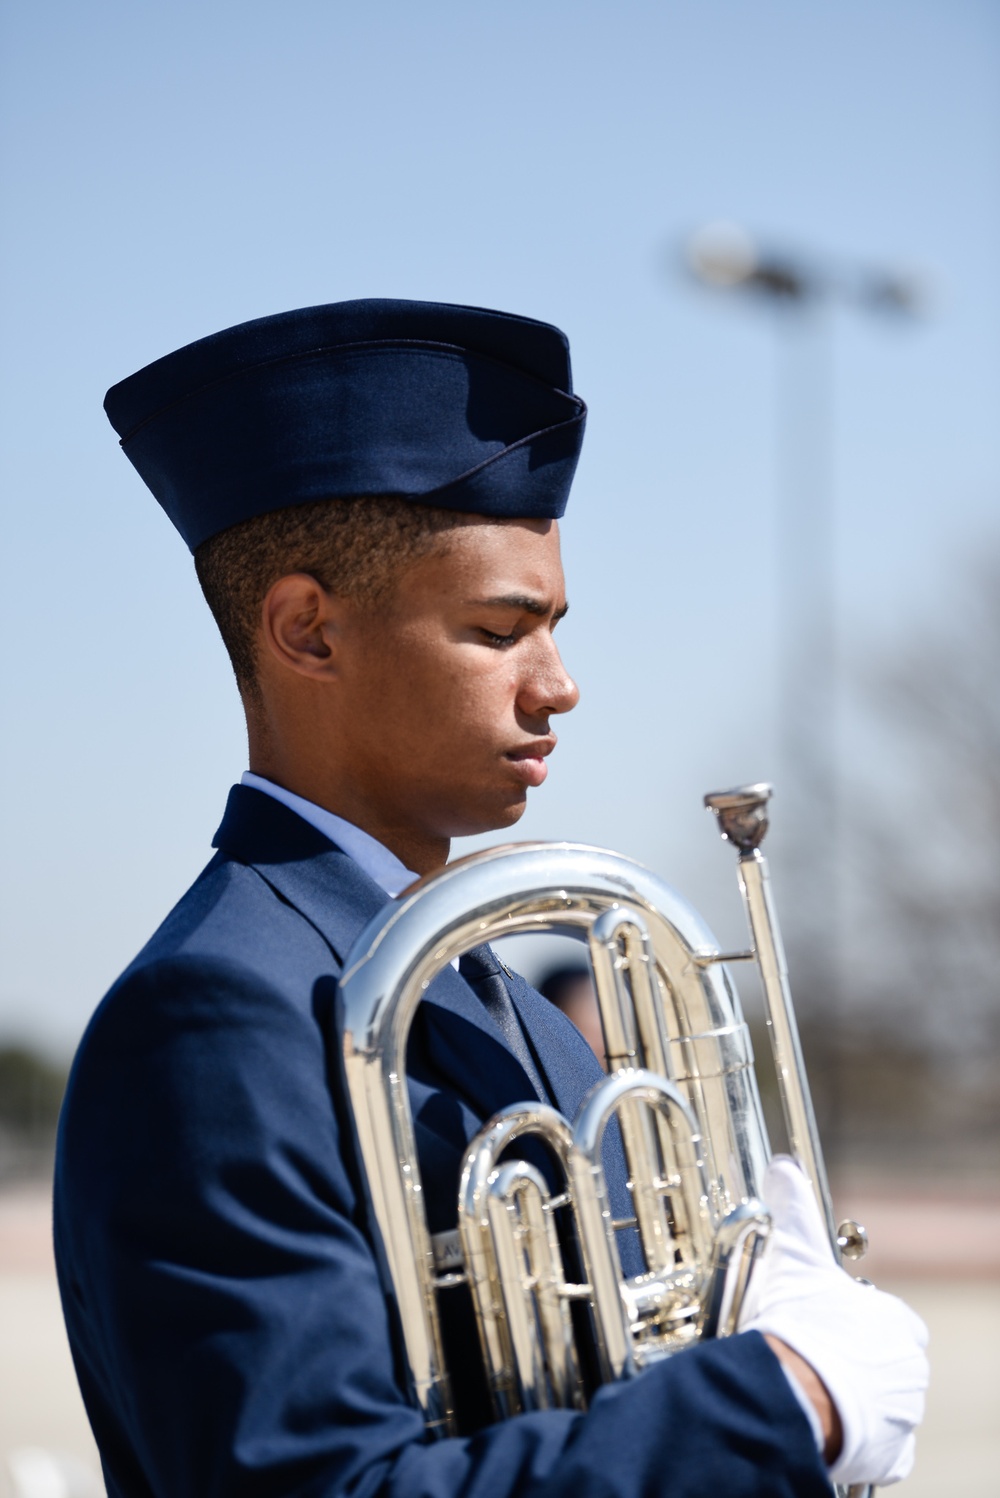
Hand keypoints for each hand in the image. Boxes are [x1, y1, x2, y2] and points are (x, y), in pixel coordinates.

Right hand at [739, 1157, 928, 1485]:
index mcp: (894, 1322)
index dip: (862, 1321)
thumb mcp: (794, 1255)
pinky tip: (835, 1431)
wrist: (793, 1392)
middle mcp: (909, 1368)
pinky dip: (865, 1444)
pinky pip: (887, 1451)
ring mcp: (903, 1413)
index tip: (833, 1324)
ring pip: (888, 1405)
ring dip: (860, 1401)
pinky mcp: (891, 1454)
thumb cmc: (799, 1323)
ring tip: (818, 1394)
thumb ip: (793, 1209)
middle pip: (889, 1363)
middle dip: (859, 1362)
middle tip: (818, 1360)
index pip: (894, 1320)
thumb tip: (783, 1165)